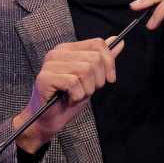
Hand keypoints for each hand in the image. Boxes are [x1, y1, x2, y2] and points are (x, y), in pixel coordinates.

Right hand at [13, 37, 123, 152]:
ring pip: (85, 70)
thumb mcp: (91, 78)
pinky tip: (68, 100)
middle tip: (86, 91)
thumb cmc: (68, 99)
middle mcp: (57, 53)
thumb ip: (102, 60)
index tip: (109, 79)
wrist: (48, 120)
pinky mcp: (45, 78)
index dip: (109, 63)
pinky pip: (73, 83)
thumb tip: (118, 41)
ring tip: (76, 96)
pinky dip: (76, 96)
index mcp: (67, 49)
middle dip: (97, 80)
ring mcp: (49, 64)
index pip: (97, 44)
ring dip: (86, 90)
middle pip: (94, 58)